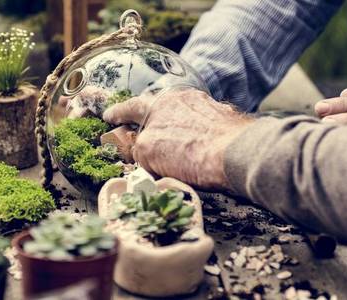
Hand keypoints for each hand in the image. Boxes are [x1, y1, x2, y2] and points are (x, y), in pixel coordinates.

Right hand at [103, 88, 252, 190]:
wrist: (237, 155)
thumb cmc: (190, 153)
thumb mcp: (149, 154)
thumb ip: (137, 148)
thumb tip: (137, 149)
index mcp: (160, 103)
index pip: (131, 107)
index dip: (117, 114)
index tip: (109, 116)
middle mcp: (184, 98)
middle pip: (160, 110)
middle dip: (151, 123)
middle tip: (145, 138)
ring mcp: (208, 107)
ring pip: (184, 118)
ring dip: (176, 132)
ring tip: (175, 152)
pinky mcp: (228, 120)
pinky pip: (204, 127)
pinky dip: (197, 138)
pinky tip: (199, 153)